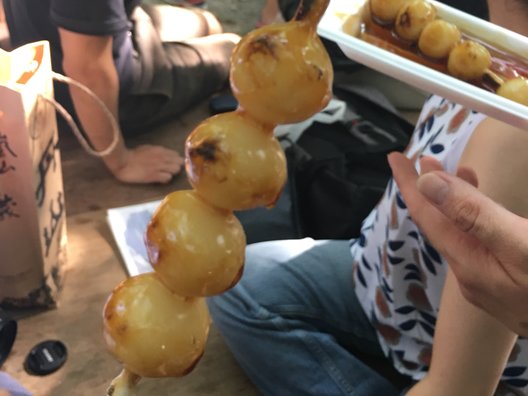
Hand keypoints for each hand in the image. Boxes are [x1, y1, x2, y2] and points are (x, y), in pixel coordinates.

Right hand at [110, 145, 183, 183]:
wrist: (122, 162)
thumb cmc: (132, 155)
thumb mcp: (146, 148)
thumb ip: (157, 151)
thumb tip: (164, 154)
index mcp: (160, 150)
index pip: (176, 154)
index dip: (175, 160)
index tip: (172, 164)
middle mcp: (162, 157)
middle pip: (179, 162)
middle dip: (176, 166)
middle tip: (170, 170)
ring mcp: (159, 166)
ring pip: (176, 170)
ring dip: (172, 173)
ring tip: (165, 175)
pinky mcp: (155, 175)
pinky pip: (168, 178)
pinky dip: (166, 179)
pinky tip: (160, 179)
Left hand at [388, 152, 527, 336]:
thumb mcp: (521, 245)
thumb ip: (473, 214)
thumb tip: (426, 183)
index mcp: (469, 263)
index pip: (427, 215)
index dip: (409, 184)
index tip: (394, 158)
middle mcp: (471, 276)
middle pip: (443, 225)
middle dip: (432, 189)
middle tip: (428, 159)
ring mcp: (490, 285)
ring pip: (464, 236)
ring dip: (458, 203)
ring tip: (462, 175)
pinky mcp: (510, 289)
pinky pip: (481, 248)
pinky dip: (478, 223)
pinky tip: (490, 216)